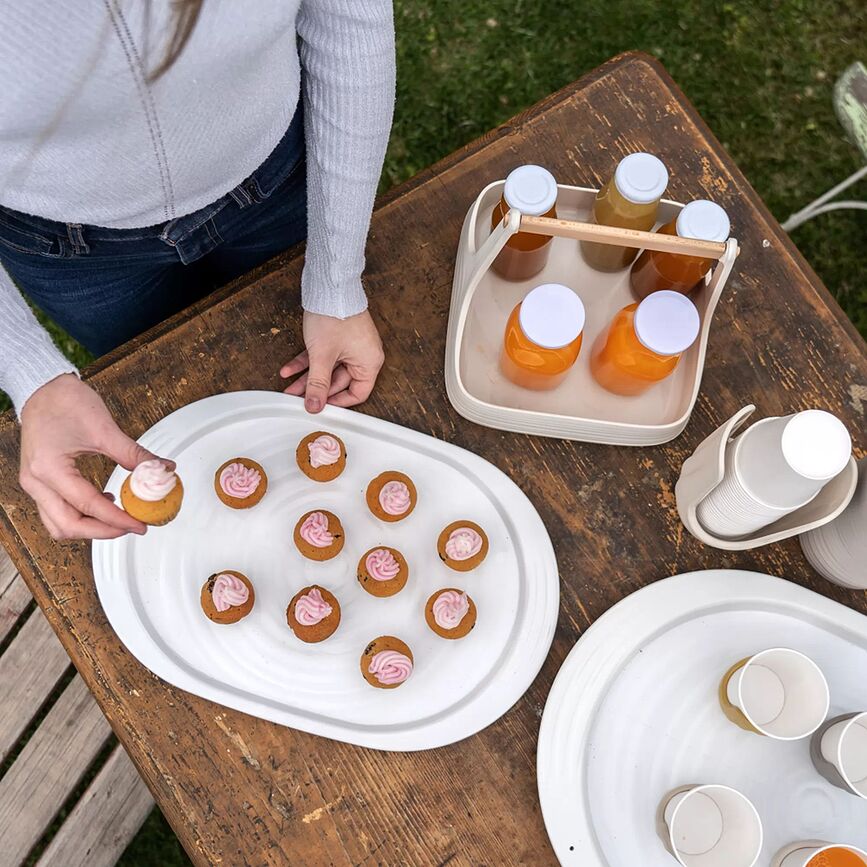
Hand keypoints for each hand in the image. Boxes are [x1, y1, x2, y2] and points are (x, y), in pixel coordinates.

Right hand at [19, 374, 165, 539]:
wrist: (42, 389)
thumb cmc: (64, 402)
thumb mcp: (105, 429)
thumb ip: (135, 454)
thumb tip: (163, 469)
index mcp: (49, 469)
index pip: (88, 505)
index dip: (117, 519)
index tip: (140, 524)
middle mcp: (36, 481)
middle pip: (67, 526)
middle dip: (103, 531)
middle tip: (132, 526)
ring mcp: (34, 484)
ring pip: (59, 524)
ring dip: (90, 527)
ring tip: (120, 518)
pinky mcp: (39, 482)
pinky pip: (57, 511)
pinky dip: (81, 515)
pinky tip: (105, 502)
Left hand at [281, 310, 384, 412]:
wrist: (329, 287)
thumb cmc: (335, 316)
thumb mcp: (323, 356)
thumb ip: (317, 384)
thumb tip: (314, 405)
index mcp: (370, 362)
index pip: (358, 393)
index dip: (338, 402)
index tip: (321, 406)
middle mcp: (363, 355)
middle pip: (339, 382)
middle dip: (316, 389)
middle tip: (298, 398)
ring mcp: (350, 345)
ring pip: (327, 369)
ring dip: (307, 378)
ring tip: (289, 386)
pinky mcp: (338, 337)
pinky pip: (323, 356)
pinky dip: (307, 362)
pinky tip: (289, 369)